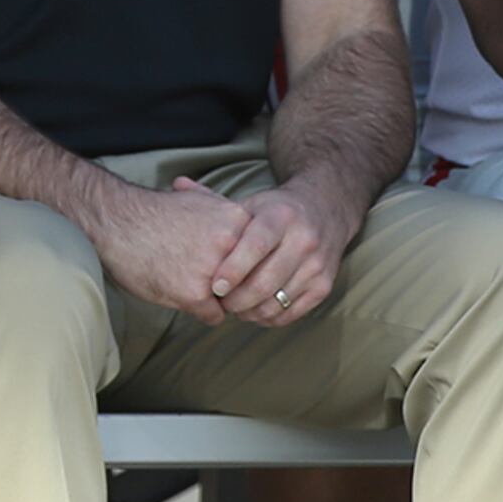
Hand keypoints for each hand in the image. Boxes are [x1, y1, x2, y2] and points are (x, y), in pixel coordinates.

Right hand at [81, 175, 254, 324]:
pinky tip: (176, 289)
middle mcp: (232, 245)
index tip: (230, 266)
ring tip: (189, 281)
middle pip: (252, 280)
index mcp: (237, 220)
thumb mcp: (198, 200)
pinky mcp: (195, 294)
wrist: (115, 221)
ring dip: (219, 299)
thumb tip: (247, 228)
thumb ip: (227, 215)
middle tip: (210, 279)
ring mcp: (215, 271)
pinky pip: (214, 316)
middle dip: (236, 285)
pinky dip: (199, 311)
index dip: (245, 265)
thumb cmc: (153, 213)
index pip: (262, 257)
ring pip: (234, 301)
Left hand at [211, 174, 359, 326]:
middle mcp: (304, 239)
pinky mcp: (325, 285)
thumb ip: (213, 201)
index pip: (255, 246)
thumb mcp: (251, 202)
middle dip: (236, 299)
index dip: (233, 270)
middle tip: (219, 302)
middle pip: (265, 281)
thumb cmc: (276, 210)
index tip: (214, 287)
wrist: (326, 210)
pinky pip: (291, 313)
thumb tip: (176, 183)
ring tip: (234, 306)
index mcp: (281, 216)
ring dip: (250, 312)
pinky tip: (255, 310)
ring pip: (277, 302)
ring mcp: (317, 264)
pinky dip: (269, 318)